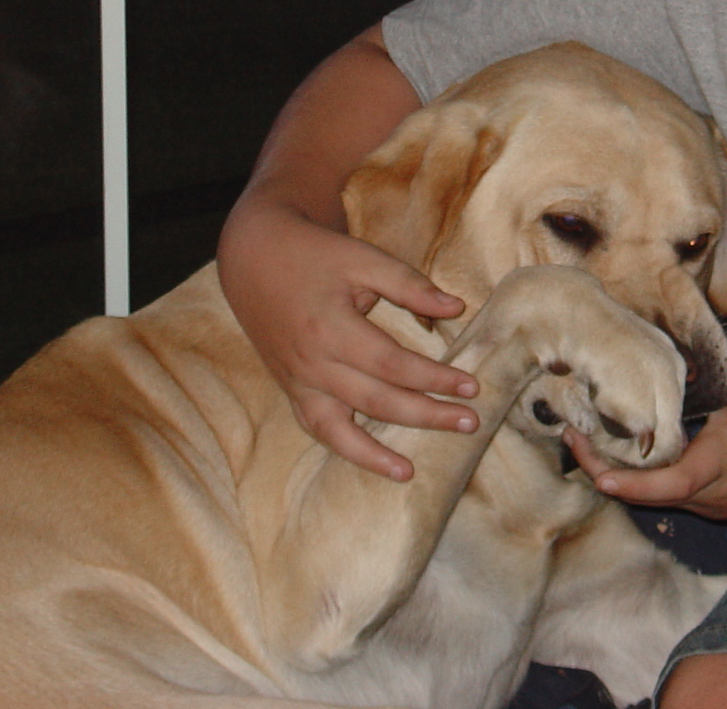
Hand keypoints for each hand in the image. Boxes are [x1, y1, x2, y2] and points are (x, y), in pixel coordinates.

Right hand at [217, 194, 475, 481]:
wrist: (255, 257)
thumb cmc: (316, 254)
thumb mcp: (363, 258)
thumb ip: (409, 285)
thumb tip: (456, 308)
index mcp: (332, 328)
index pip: (394, 365)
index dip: (435, 378)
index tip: (471, 386)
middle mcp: (313, 363)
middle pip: (376, 401)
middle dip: (426, 415)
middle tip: (469, 423)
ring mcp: (298, 382)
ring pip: (340, 430)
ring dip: (376, 455)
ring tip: (409, 472)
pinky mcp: (291, 390)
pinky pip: (317, 429)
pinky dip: (344, 450)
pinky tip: (374, 463)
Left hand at [564, 362, 726, 522]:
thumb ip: (709, 363)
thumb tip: (673, 331)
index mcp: (717, 467)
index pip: (665, 483)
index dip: (627, 481)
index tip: (596, 474)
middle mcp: (711, 498)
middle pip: (648, 493)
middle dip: (607, 467)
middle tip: (573, 435)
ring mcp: (719, 509)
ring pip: (662, 495)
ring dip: (630, 471)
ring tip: (596, 435)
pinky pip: (682, 494)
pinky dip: (657, 475)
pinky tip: (646, 446)